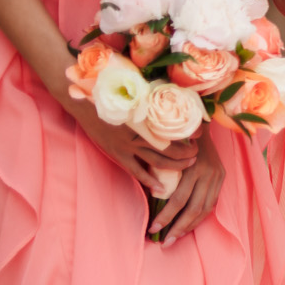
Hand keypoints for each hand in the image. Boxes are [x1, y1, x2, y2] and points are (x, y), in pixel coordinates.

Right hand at [68, 100, 200, 195]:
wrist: (83, 103)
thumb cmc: (111, 96)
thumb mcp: (134, 96)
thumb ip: (152, 101)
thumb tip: (174, 98)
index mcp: (144, 118)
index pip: (173, 128)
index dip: (189, 132)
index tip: (201, 133)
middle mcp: (138, 134)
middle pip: (169, 148)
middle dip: (186, 152)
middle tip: (197, 153)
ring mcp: (127, 146)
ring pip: (157, 161)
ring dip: (175, 165)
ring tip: (189, 165)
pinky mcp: (118, 155)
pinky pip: (137, 171)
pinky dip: (149, 180)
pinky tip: (161, 188)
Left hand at [151, 130, 225, 242]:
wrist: (199, 126)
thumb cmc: (174, 142)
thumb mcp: (166, 156)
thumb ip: (161, 176)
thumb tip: (148, 201)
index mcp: (193, 168)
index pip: (179, 200)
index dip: (166, 217)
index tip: (152, 229)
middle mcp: (208, 173)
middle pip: (193, 208)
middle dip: (178, 228)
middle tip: (165, 242)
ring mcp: (217, 176)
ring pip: (205, 209)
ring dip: (190, 226)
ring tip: (176, 238)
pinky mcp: (222, 177)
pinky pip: (212, 203)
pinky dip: (200, 217)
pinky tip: (189, 225)